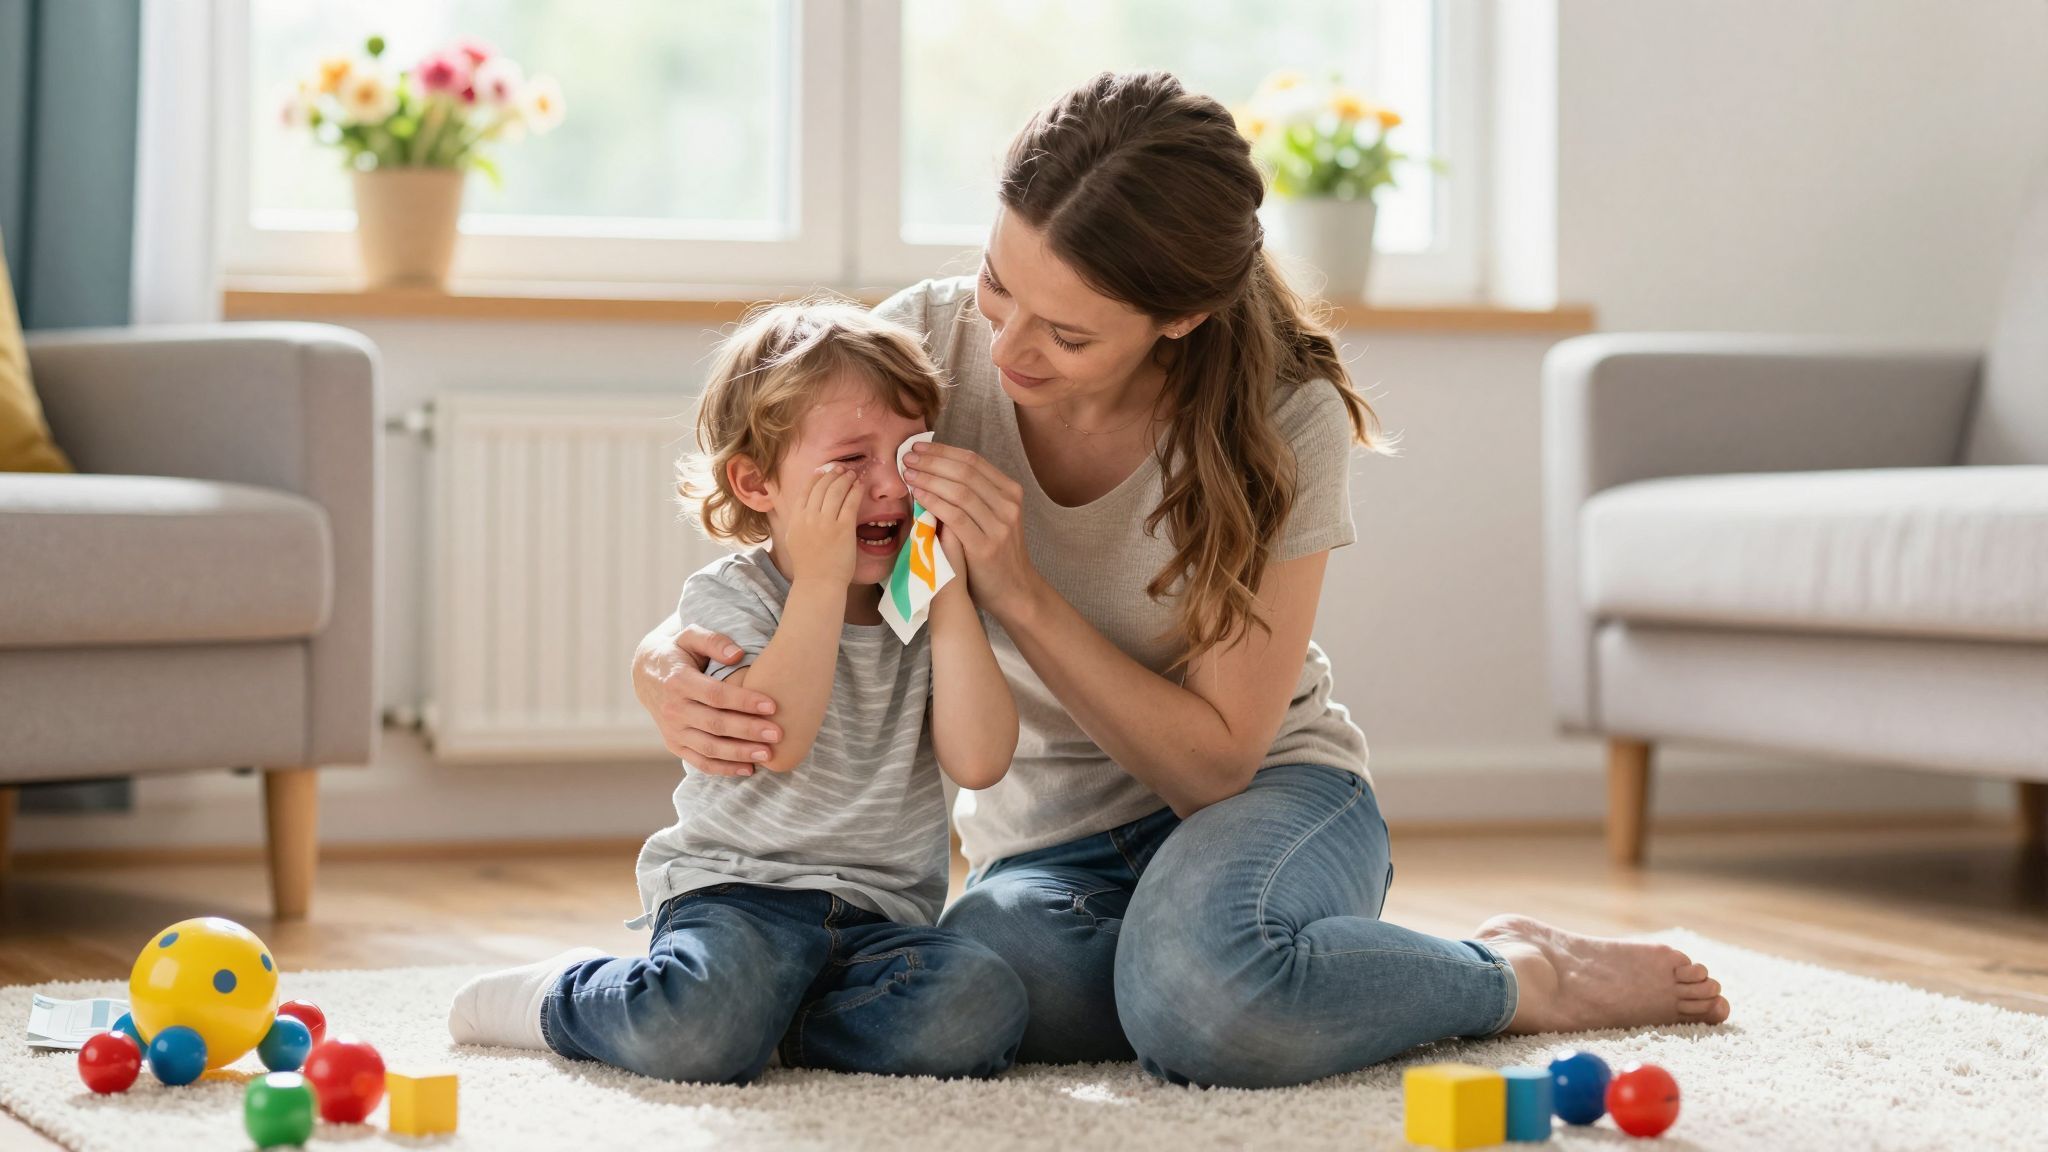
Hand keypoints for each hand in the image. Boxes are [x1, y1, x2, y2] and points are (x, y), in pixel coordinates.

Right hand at [635, 624, 782, 775]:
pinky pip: (700, 762)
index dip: (744, 701)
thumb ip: (713, 641)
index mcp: (678, 681)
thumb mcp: (690, 636)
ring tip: (768, 754)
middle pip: (715, 724)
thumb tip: (737, 655)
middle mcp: (672, 709)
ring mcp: (672, 731)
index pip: (715, 695)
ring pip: (709, 748)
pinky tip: (748, 768)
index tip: (772, 705)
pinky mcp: (675, 745)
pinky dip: (724, 769)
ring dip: (740, 753)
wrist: (647, 675)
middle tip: (778, 734)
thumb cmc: (678, 652)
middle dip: (748, 731)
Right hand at [783, 465, 859, 585]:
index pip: (805, 490)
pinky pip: (850, 502)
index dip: (816, 477)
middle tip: (841, 469)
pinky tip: (859, 485)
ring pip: (836, 491)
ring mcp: (826, 522)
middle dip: (833, 474)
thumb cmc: (809, 565)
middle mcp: (808, 518)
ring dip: (845, 478)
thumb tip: (803, 508)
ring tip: (851, 474)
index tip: (823, 470)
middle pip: (821, 487)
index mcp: (796, 519)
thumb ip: (797, 521)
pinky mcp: (843, 528)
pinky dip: (855, 490)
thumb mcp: (794, 539)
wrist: (818, 583)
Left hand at [903, 442, 1037, 608]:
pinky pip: (956, 516)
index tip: (918, 447)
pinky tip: (917, 494)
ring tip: (907, 473)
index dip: (943, 450)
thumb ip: (973, 497)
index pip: (973, 460)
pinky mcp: (986, 546)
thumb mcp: (992, 518)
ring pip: (960, 490)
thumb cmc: (995, 554)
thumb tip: (934, 471)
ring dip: (929, 477)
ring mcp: (1000, 525)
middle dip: (932, 460)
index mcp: (1010, 492)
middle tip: (907, 456)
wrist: (1014, 591)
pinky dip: (934, 501)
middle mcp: (1009, 504)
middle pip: (965, 471)